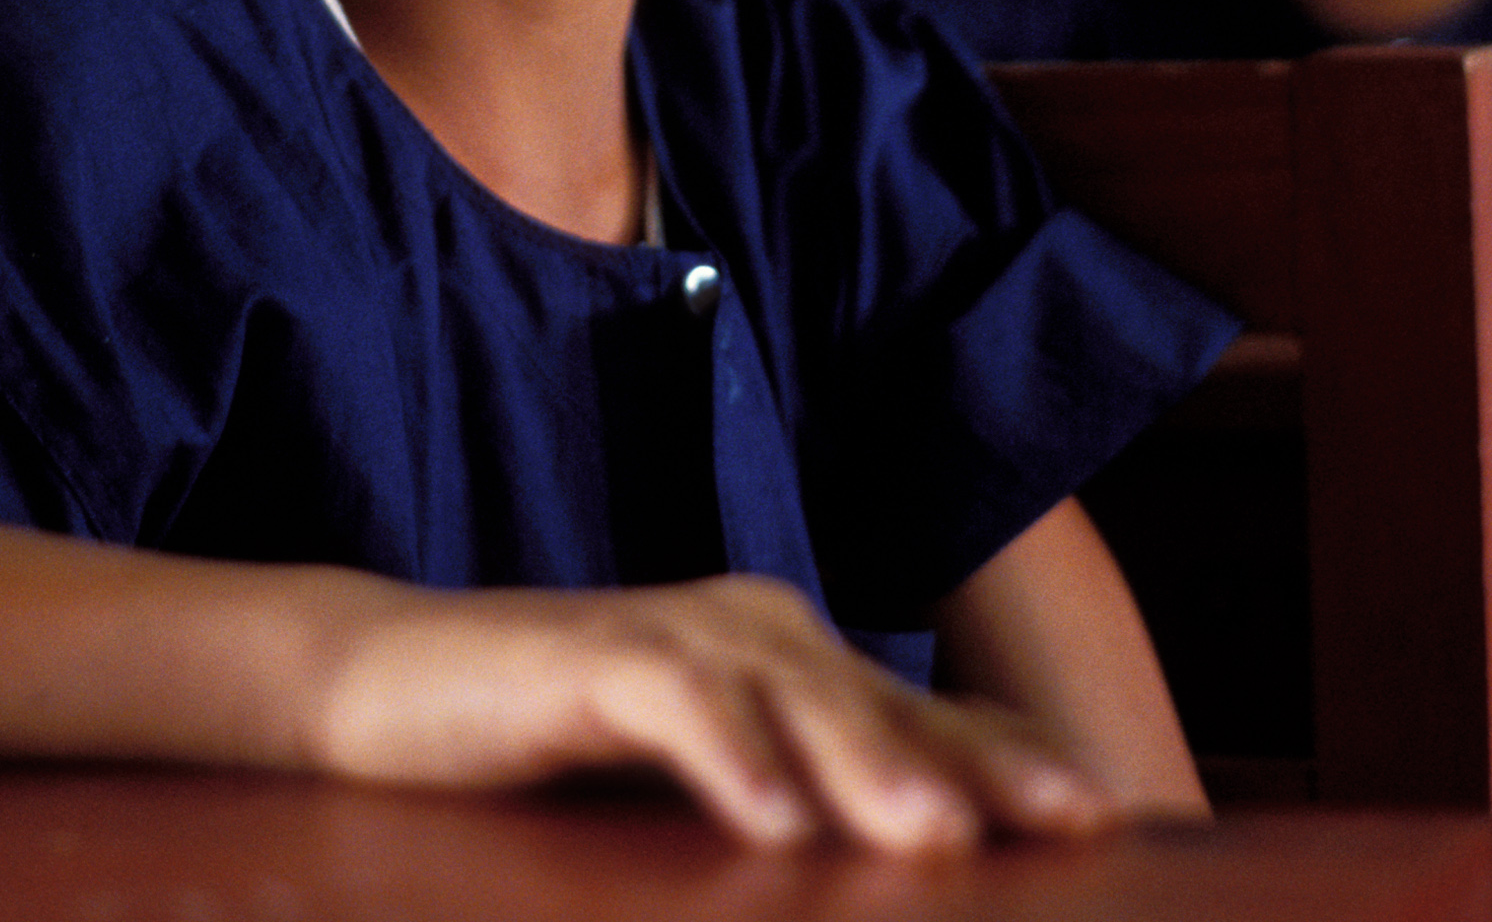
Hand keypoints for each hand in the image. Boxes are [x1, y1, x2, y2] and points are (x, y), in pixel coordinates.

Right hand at [301, 571, 1117, 850]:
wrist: (382, 685)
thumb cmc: (550, 746)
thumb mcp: (700, 780)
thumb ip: (794, 803)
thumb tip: (911, 864)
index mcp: (792, 657)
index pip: (930, 713)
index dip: (1019, 761)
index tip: (1109, 823)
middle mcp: (753, 627)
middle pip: (888, 701)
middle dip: (982, 768)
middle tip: (1071, 827)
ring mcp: (675, 634)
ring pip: (798, 694)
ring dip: (870, 766)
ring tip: (934, 840)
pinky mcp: (594, 658)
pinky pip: (676, 705)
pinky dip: (731, 757)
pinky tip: (773, 822)